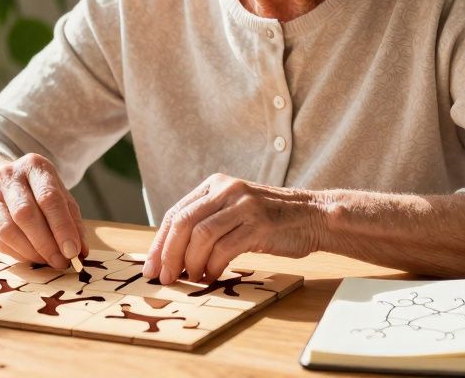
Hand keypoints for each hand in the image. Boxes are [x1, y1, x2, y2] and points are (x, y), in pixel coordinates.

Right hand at [0, 153, 86, 268]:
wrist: (7, 184)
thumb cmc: (40, 192)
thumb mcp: (62, 198)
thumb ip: (73, 222)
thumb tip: (79, 252)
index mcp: (34, 166)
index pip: (49, 198)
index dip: (62, 227)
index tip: (73, 251)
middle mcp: (8, 176)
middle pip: (25, 214)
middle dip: (46, 243)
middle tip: (61, 262)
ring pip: (8, 230)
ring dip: (31, 252)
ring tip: (48, 261)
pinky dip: (18, 254)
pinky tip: (32, 257)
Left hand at [143, 173, 324, 283]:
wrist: (313, 216)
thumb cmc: (270, 219)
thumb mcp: (234, 209)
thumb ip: (207, 221)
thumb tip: (172, 254)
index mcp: (215, 184)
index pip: (176, 213)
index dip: (159, 243)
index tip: (151, 267)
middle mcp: (227, 190)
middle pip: (183, 223)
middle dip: (169, 254)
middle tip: (165, 277)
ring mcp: (244, 205)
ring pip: (201, 236)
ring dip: (190, 263)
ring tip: (190, 278)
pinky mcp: (259, 224)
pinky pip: (225, 248)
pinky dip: (213, 266)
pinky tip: (211, 276)